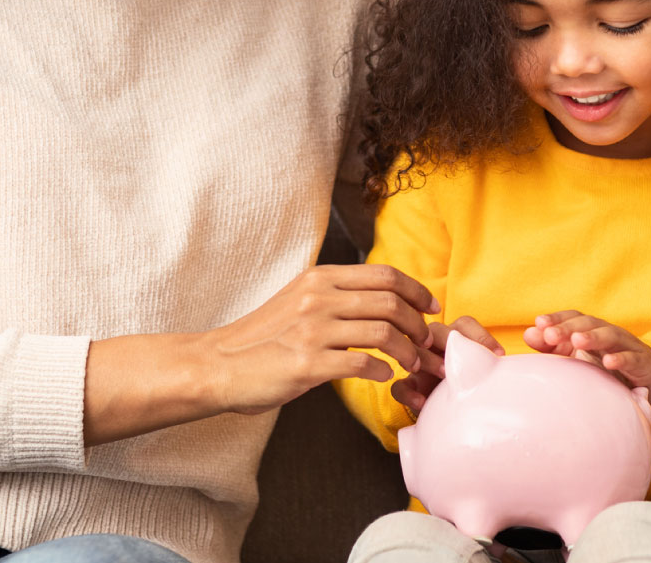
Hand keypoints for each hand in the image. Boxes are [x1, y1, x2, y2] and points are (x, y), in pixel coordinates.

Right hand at [203, 265, 443, 414]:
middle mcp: (317, 298)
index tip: (431, 307)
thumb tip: (382, 299)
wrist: (219, 365)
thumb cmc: (263, 337)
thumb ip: (336, 294)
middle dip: (418, 324)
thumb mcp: (298, 299)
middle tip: (425, 341)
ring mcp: (312, 331)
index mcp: (319, 278)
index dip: (416, 290)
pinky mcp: (306, 365)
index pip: (385, 274)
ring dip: (406, 351)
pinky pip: (362, 364)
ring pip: (383, 333)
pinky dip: (382, 371)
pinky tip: (383, 376)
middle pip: (390, 302)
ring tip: (410, 363)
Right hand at [390, 316, 503, 414]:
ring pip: (415, 351)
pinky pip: (400, 385)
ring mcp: (418, 363)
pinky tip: (422, 403)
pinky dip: (409, 393)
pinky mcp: (408, 385)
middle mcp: (435, 344)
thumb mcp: (484, 374)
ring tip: (445, 378)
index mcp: (456, 336)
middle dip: (449, 341)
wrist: (447, 414)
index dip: (480, 335)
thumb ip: (494, 367)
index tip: (498, 354)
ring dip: (429, 362)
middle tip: (463, 361)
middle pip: (438, 330)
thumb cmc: (471, 387)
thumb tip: (517, 368)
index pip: (464, 324)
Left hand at [523, 310, 650, 402]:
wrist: (647, 376)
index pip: (572, 317)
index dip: (557, 318)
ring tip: (577, 341)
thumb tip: (529, 333)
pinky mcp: (641, 362)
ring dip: (593, 337)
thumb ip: (552, 346)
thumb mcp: (577, 355)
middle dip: (568, 328)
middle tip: (550, 335)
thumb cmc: (605, 363)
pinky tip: (608, 363)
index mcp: (590, 329)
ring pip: (609, 335)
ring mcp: (625, 345)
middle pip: (588, 323)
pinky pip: (631, 358)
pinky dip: (620, 359)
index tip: (539, 323)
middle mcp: (607, 332)